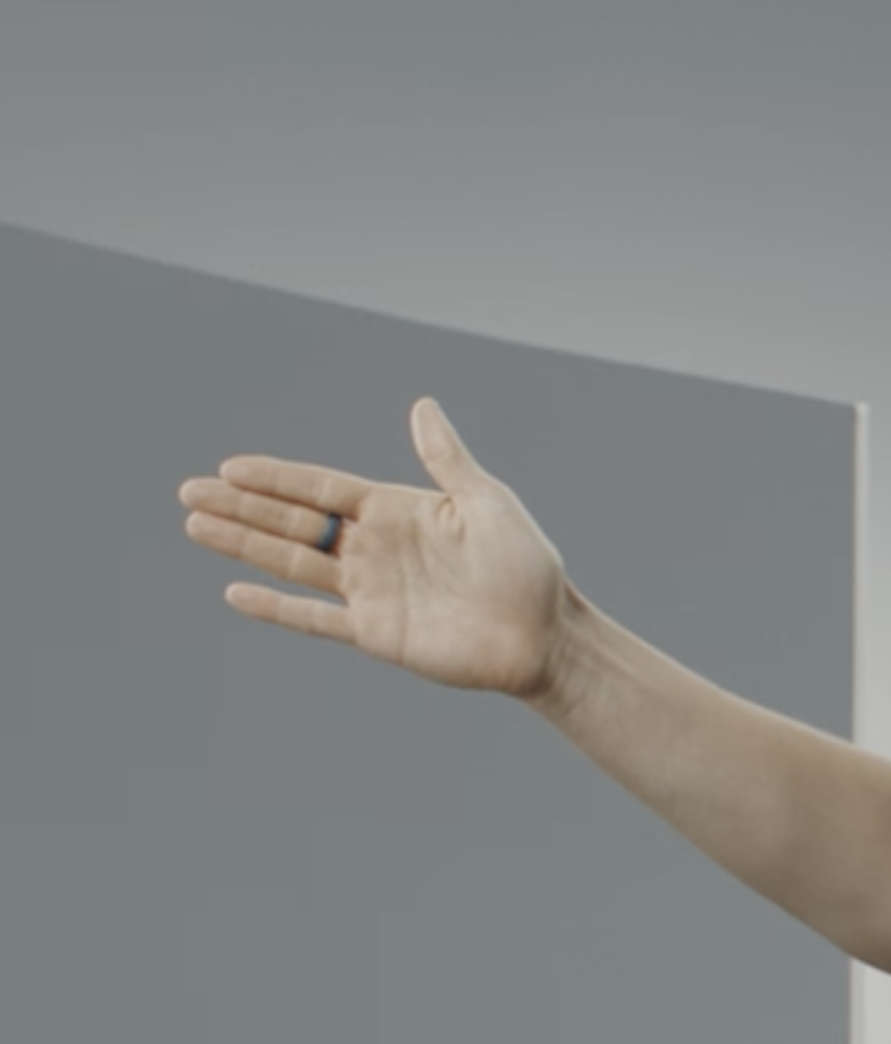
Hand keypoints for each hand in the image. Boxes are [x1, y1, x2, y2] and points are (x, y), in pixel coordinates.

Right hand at [177, 397, 572, 699]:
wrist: (545, 636)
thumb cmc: (526, 567)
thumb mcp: (487, 504)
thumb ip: (447, 460)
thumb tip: (422, 406)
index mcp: (396, 512)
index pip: (321, 489)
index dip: (276, 478)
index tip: (230, 467)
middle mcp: (375, 549)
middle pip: (294, 522)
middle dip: (242, 506)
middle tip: (189, 491)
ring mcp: (371, 591)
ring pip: (293, 563)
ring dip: (244, 545)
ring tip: (195, 525)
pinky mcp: (376, 632)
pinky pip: (315, 618)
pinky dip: (277, 608)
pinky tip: (235, 592)